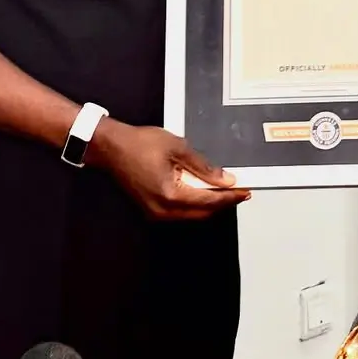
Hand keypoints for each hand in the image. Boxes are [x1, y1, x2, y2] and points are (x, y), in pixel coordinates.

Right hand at [90, 121, 250, 220]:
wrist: (111, 148)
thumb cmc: (140, 144)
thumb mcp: (177, 148)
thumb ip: (203, 166)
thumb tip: (224, 179)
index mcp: (171, 195)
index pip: (209, 201)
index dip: (230, 197)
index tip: (245, 191)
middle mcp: (163, 210)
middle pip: (202, 213)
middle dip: (223, 203)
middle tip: (240, 192)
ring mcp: (156, 213)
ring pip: (192, 214)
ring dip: (209, 204)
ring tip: (225, 190)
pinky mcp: (151, 209)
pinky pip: (180, 211)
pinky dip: (195, 203)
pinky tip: (203, 191)